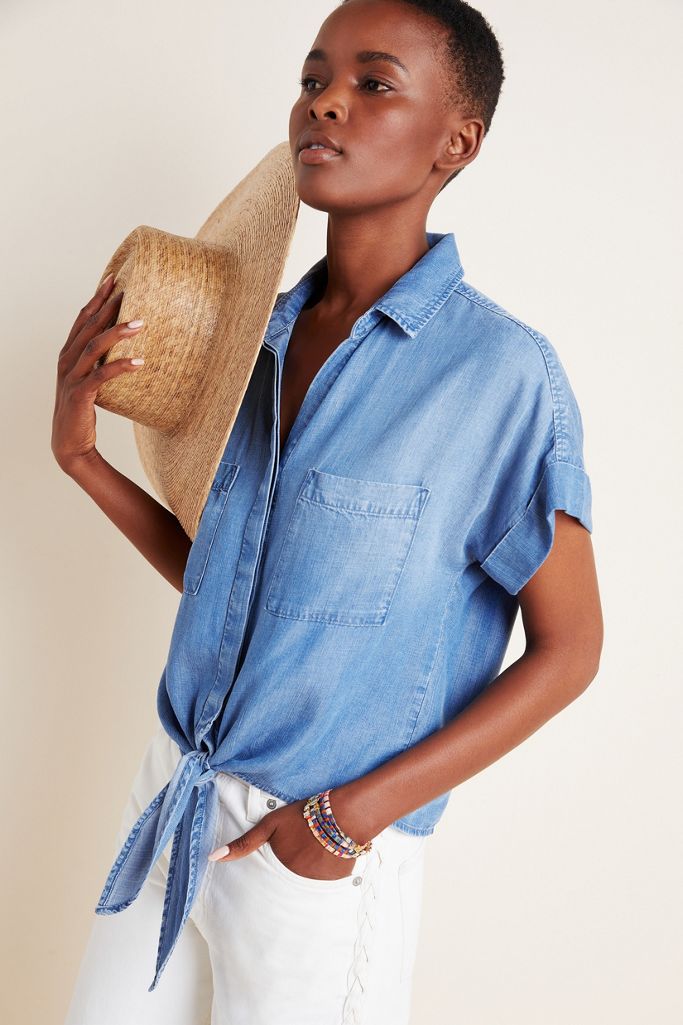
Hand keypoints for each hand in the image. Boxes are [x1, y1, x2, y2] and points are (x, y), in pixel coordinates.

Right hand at [51, 272, 145, 473]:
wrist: (70, 443)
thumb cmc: (83, 410)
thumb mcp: (90, 379)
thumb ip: (100, 361)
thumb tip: (126, 343)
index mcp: (68, 353)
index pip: (82, 318)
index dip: (97, 297)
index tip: (114, 278)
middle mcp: (67, 361)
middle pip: (89, 326)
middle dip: (109, 306)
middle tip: (131, 290)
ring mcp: (71, 377)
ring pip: (94, 347)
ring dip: (117, 332)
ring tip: (141, 323)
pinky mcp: (80, 395)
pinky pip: (101, 376)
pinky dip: (120, 367)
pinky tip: (139, 362)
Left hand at [208, 798, 358, 881]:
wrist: (344, 815)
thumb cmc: (304, 815)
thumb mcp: (270, 825)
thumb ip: (244, 844)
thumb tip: (213, 857)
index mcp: (279, 869)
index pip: (269, 884)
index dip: (276, 870)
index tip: (284, 861)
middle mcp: (297, 882)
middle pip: (289, 882)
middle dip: (295, 868)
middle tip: (304, 848)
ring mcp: (317, 884)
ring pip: (308, 883)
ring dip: (311, 870)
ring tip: (318, 848)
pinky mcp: (336, 883)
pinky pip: (327, 882)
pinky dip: (328, 870)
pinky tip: (331, 852)